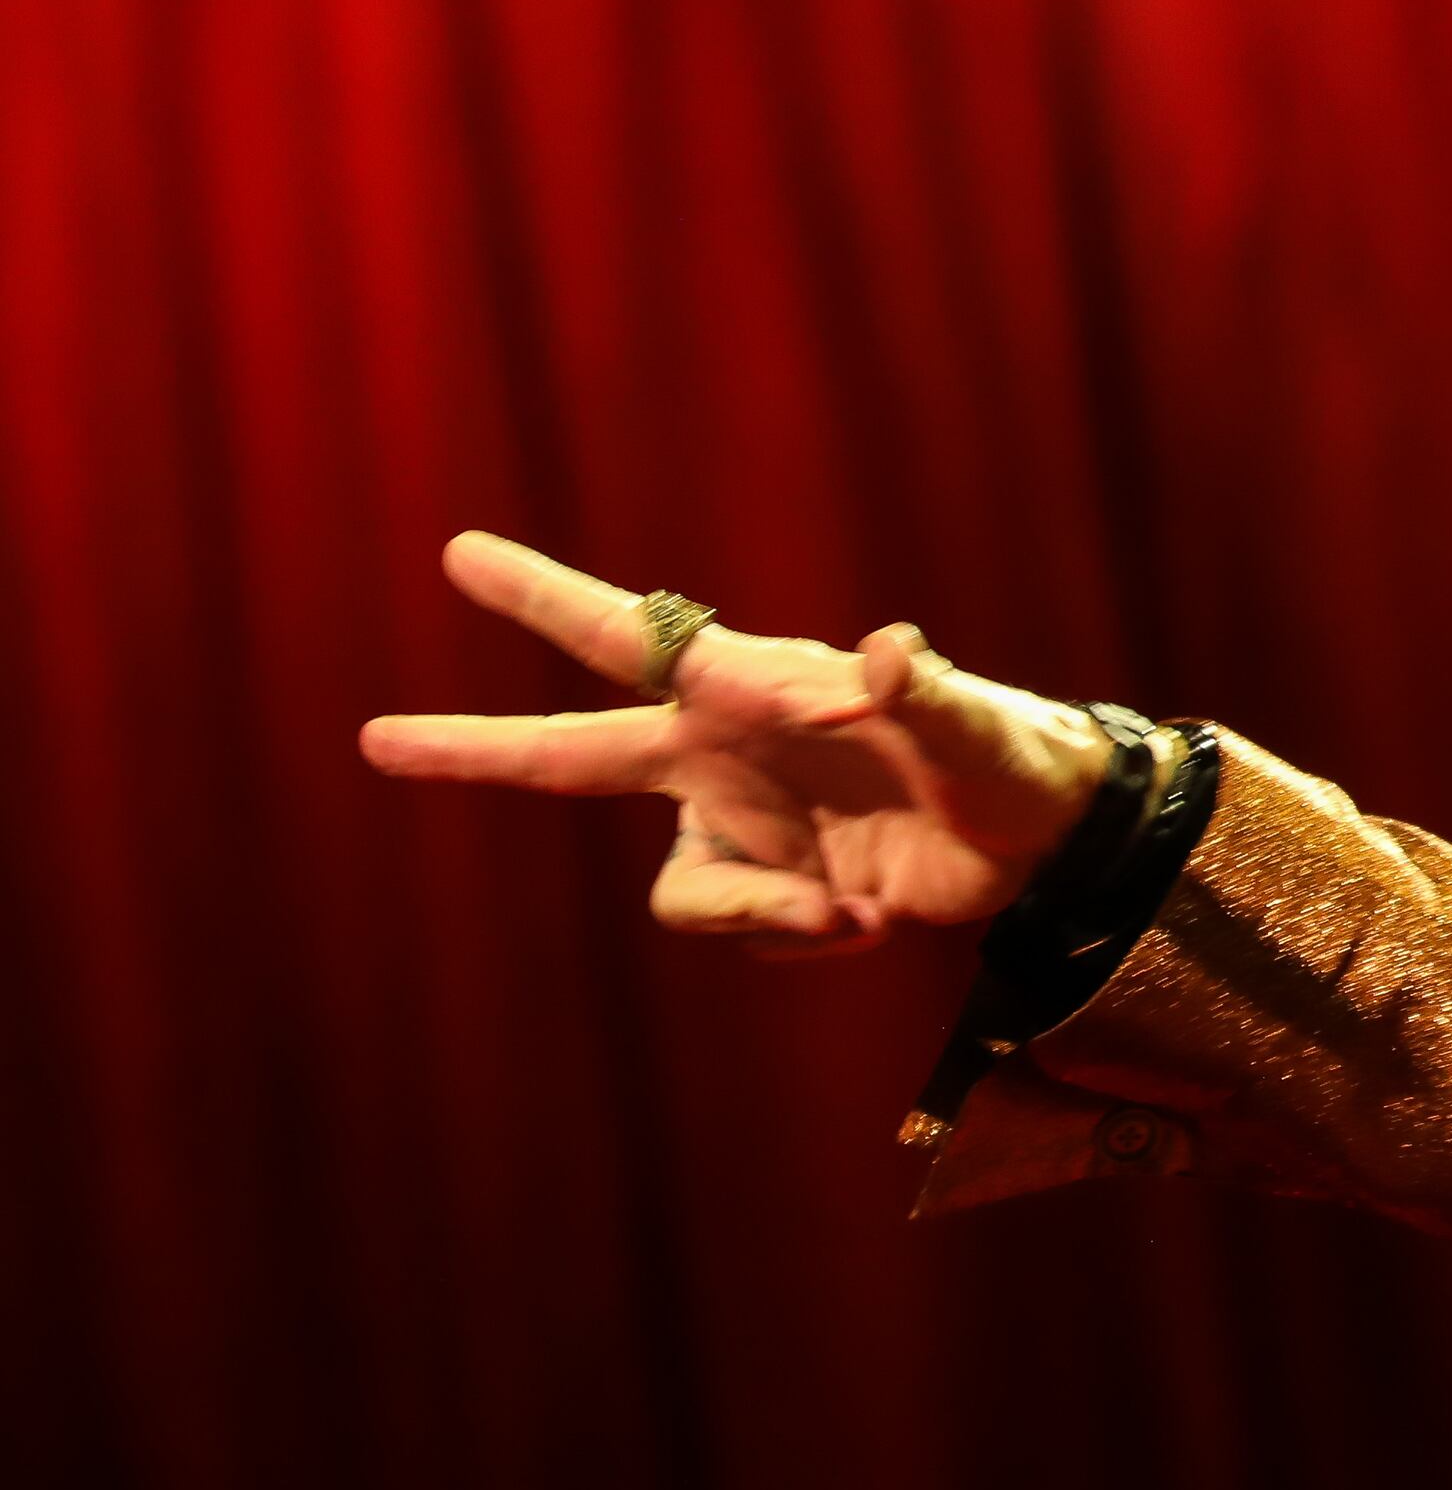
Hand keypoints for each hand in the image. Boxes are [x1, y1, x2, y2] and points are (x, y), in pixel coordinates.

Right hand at [363, 531, 1112, 954]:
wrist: (1042, 839)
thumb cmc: (1011, 755)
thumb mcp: (975, 728)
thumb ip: (924, 690)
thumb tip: (886, 648)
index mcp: (758, 688)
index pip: (639, 635)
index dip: (545, 598)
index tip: (462, 554)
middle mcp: (727, 753)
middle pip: (573, 754)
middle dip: (474, 750)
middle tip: (372, 739)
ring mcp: (740, 822)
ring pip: (684, 894)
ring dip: (761, 913)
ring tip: (852, 908)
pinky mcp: (768, 884)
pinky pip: (741, 928)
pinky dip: (800, 935)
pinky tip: (867, 916)